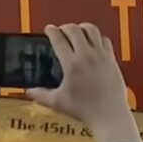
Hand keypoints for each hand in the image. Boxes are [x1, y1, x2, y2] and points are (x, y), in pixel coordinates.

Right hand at [25, 24, 139, 141]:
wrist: (109, 114)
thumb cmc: (85, 110)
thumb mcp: (58, 102)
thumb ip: (41, 95)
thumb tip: (30, 91)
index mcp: (72, 64)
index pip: (59, 39)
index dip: (51, 31)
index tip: (48, 29)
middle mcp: (87, 56)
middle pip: (75, 29)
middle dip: (65, 27)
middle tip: (61, 30)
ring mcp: (102, 56)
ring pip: (92, 30)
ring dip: (82, 27)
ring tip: (77, 31)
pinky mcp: (112, 59)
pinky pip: (105, 40)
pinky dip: (97, 38)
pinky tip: (93, 43)